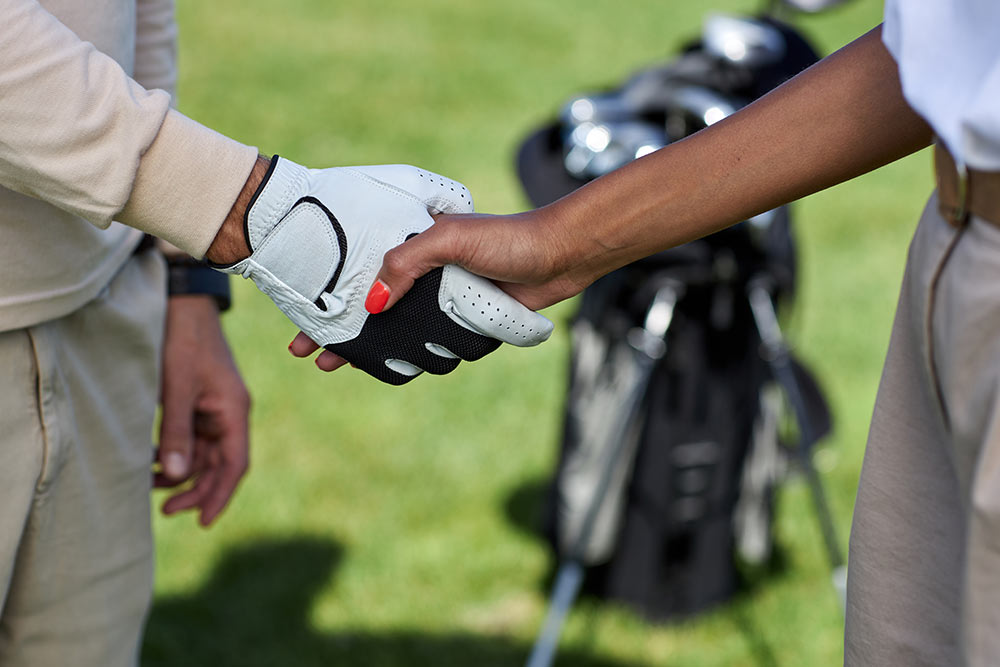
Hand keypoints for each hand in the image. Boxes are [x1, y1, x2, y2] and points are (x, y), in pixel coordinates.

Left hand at [157, 295, 249, 525]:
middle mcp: (229, 413)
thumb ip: (176, 433)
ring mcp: (215, 408)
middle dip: (196, 490)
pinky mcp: (199, 402)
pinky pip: (192, 438)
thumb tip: (176, 476)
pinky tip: (153, 461)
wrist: (182, 302)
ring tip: (152, 486)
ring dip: (183, 474)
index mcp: (234, 410)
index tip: (201, 521)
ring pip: (204, 454)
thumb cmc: (183, 340)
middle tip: (166, 511)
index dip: (221, 495)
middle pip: (220, 465)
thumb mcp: (176, 388)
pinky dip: (175, 454)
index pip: (235, 465)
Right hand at [212, 156, 553, 384]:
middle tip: (311, 356)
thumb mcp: (449, 239)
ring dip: (371, 346)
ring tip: (341, 364)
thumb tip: (373, 302)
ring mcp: (443, 296)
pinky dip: (411, 352)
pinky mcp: (465, 317)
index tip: (303, 324)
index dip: (328, 297)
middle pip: (370, 304)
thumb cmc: (508, 238)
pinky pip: (430, 340)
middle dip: (340, 329)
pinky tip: (392, 364)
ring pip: (397, 327)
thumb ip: (407, 263)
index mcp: (413, 244)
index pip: (360, 272)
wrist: (561, 255)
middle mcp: (423, 270)